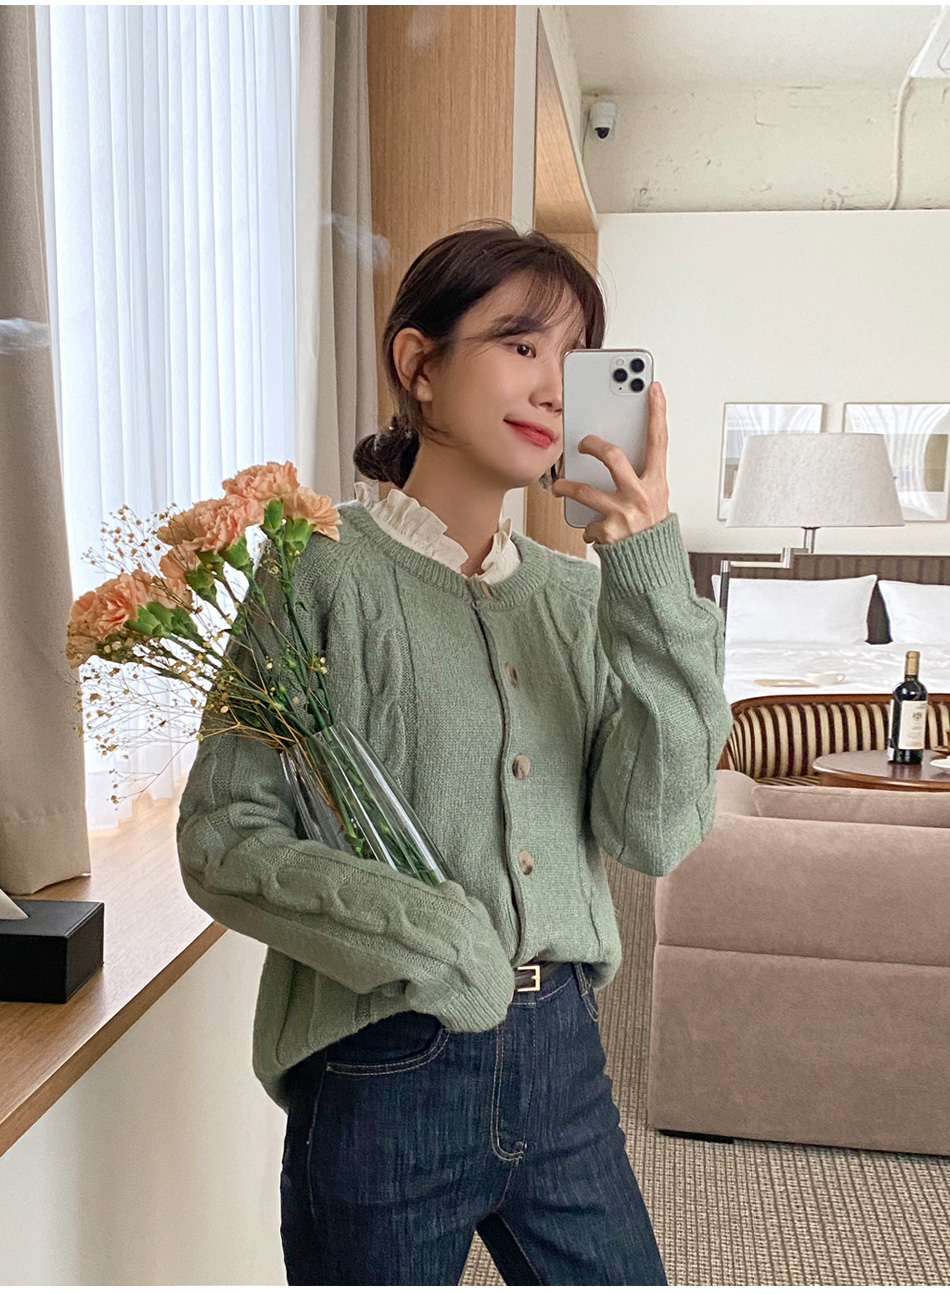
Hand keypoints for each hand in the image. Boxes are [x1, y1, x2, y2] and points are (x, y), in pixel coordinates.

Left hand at [552, 380, 670, 544]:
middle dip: (593, 445)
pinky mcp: (609, 534)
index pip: (658, 441)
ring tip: (559, 486)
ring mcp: (624, 515)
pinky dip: (587, 527)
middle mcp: (642, 496)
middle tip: (582, 443)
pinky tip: (591, 530)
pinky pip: (587, 523)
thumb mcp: (654, 500)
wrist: (652, 571)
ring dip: (566, 487)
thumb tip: (615, 456)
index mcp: (657, 483)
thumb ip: (640, 478)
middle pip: (613, 456)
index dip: (656, 412)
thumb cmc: (650, 533)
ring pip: (585, 490)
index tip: (651, 387)